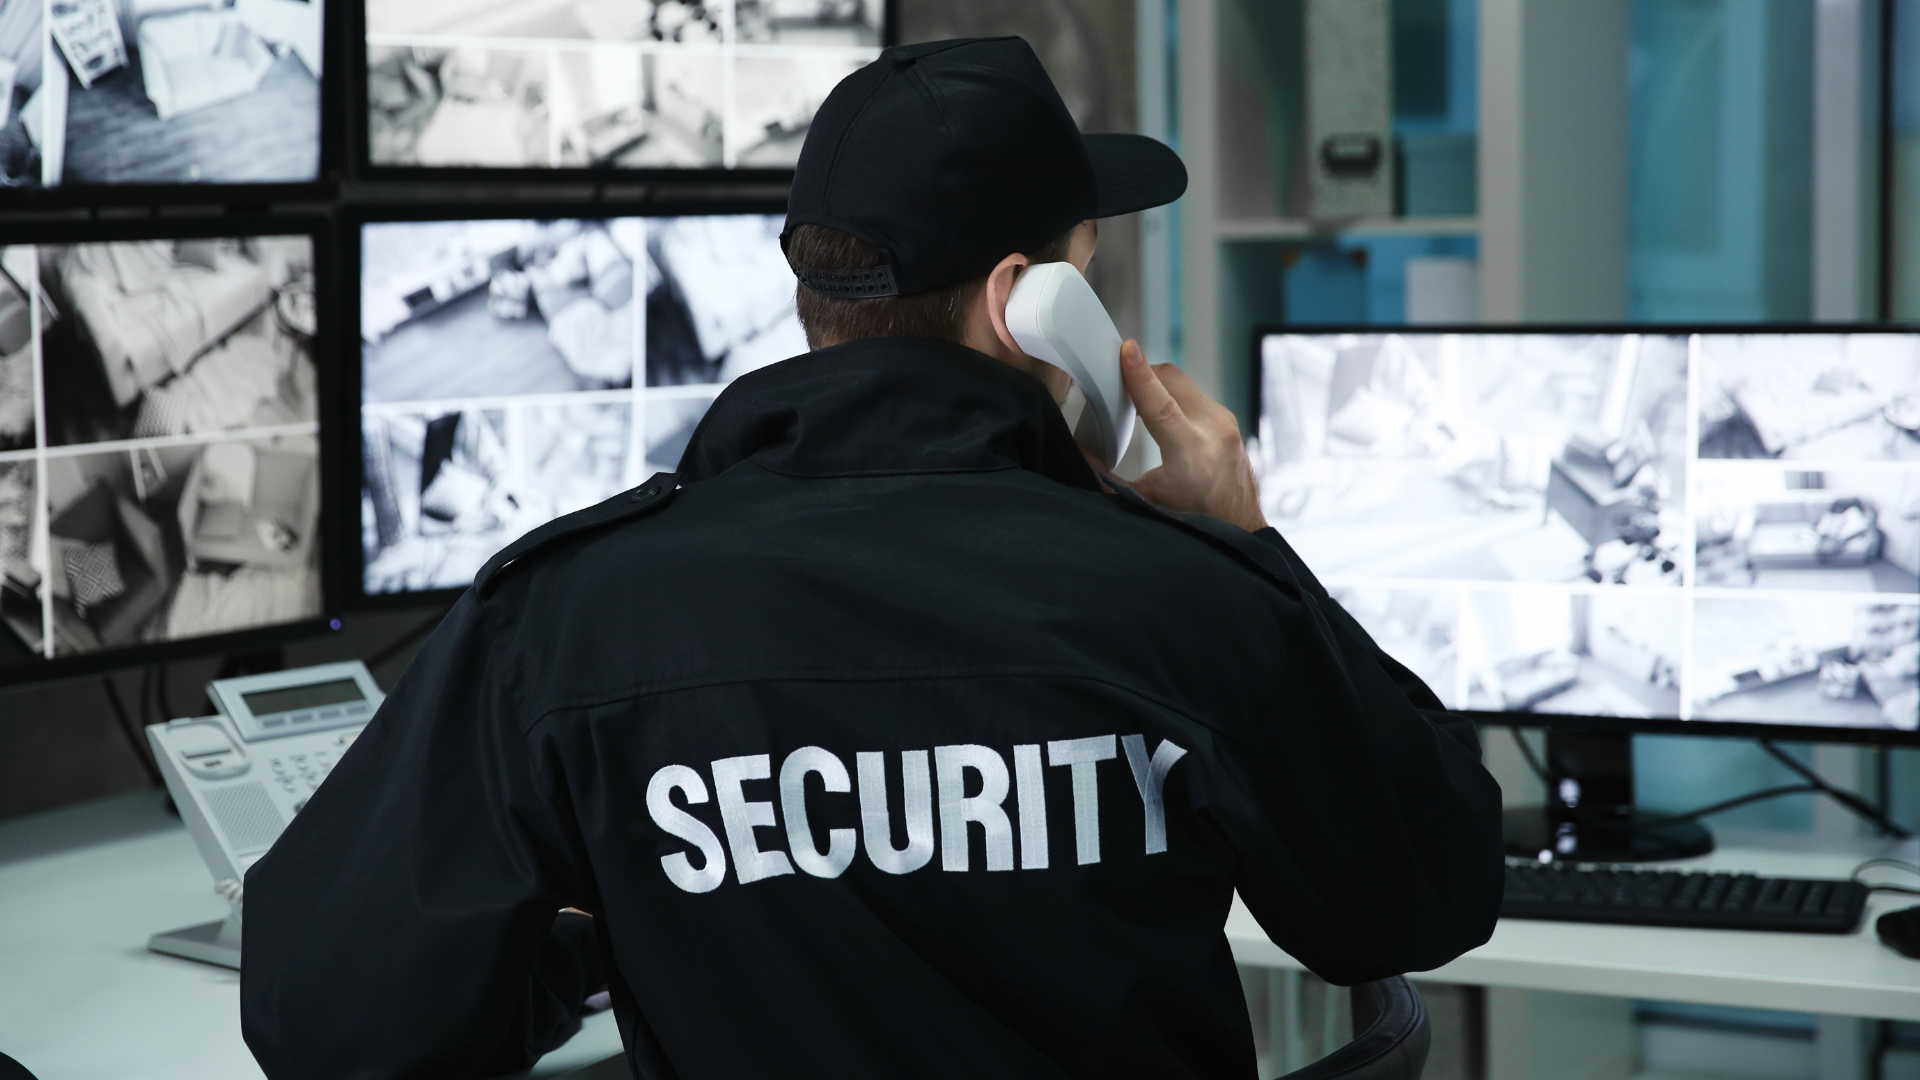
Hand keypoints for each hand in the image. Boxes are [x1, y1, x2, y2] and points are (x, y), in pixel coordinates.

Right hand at [1118, 340, 1267, 531]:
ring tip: (1133, 397)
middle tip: (1115, 378)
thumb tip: (1082, 450)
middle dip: (1141, 372)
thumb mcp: (1145, 501)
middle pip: (1171, 380)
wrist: (1238, 525)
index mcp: (1192, 456)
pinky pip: (1193, 392)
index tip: (1126, 350)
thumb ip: (1109, 477)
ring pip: (1182, 382)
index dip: (1140, 376)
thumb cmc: (1191, 517)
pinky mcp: (1227, 418)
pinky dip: (1171, 393)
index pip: (1161, 406)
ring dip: (1156, 382)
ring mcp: (1225, 422)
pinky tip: (1157, 408)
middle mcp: (1213, 432)